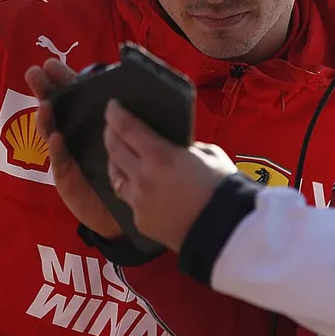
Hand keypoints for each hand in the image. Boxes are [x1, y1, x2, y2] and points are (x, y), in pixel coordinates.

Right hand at [25, 58, 122, 238]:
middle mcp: (73, 136)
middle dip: (44, 91)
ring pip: (51, 133)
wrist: (124, 209)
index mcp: (89, 122)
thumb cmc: (127, 168)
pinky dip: (57, 149)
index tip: (51, 64)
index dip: (62, 80)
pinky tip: (56, 137)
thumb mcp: (130, 139)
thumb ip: (129, 120)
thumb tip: (137, 93)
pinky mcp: (66, 178)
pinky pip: (60, 162)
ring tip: (46, 105)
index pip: (73, 96)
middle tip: (35, 73)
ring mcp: (66, 156)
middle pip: (55, 109)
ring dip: (47, 118)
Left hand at [103, 99, 237, 251]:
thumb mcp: (208, 154)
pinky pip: (130, 200)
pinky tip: (142, 187)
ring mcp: (138, 201)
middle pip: (114, 149)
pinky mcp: (140, 221)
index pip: (127, 128)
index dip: (115, 114)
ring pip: (115, 176)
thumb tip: (177, 148)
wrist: (224, 229)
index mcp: (160, 155)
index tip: (112, 106)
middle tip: (112, 126)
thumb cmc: (222, 187)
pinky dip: (134, 190)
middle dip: (110, 133)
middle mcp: (142, 177)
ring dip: (115, 162)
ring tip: (120, 155)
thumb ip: (186, 147)